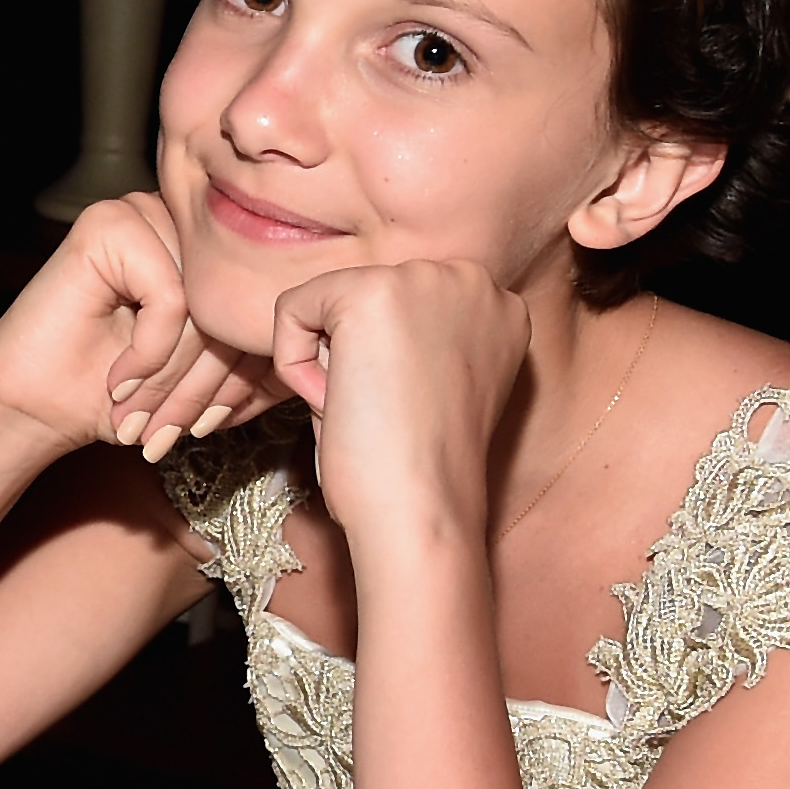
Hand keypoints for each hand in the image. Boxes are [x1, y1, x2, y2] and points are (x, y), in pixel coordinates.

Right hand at [0, 192, 288, 466]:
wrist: (34, 404)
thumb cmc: (114, 393)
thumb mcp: (200, 375)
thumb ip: (251, 354)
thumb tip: (324, 356)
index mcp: (203, 249)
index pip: (253, 306)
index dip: (241, 374)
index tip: (211, 425)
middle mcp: (177, 221)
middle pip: (230, 305)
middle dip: (205, 383)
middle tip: (173, 431)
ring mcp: (143, 214)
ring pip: (204, 303)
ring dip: (174, 374)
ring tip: (140, 412)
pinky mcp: (111, 224)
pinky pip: (171, 296)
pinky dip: (149, 350)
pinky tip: (117, 378)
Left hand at [263, 258, 526, 564]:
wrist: (421, 509)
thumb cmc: (418, 466)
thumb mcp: (430, 383)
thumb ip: (409, 337)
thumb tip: (352, 317)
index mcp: (497, 305)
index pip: (401, 307)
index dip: (384, 366)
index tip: (406, 412)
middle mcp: (471, 279)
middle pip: (363, 298)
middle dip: (354, 359)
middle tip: (382, 414)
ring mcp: (423, 279)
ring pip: (326, 302)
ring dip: (327, 364)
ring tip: (364, 410)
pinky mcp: (370, 292)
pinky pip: (292, 309)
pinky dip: (292, 364)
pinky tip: (334, 402)